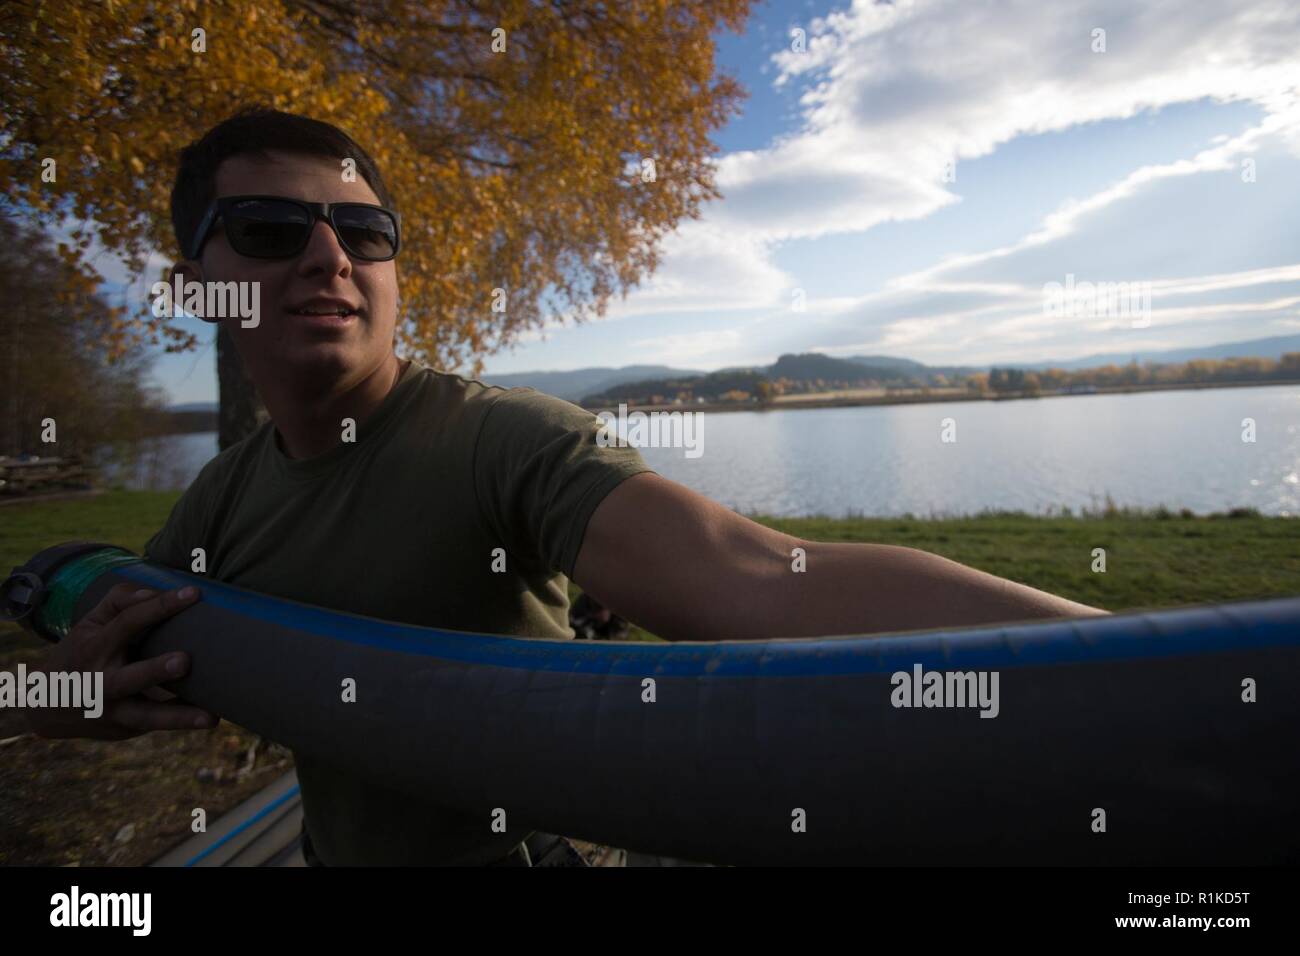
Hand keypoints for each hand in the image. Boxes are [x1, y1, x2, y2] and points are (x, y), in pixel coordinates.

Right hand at [24, 582, 218, 739]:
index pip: (127, 622)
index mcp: (94, 648)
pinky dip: (182, 722)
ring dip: (177, 716)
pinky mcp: (125, 728)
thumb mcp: (89, 624)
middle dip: (154, 671)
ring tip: (210, 718)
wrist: (48, 706)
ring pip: (144, 716)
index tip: (193, 593)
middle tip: (184, 661)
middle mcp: (100, 682)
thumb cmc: (83, 652)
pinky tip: (211, 717)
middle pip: (127, 679)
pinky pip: (157, 724)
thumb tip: (154, 593)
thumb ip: (120, 601)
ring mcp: (113, 710)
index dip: (159, 606)